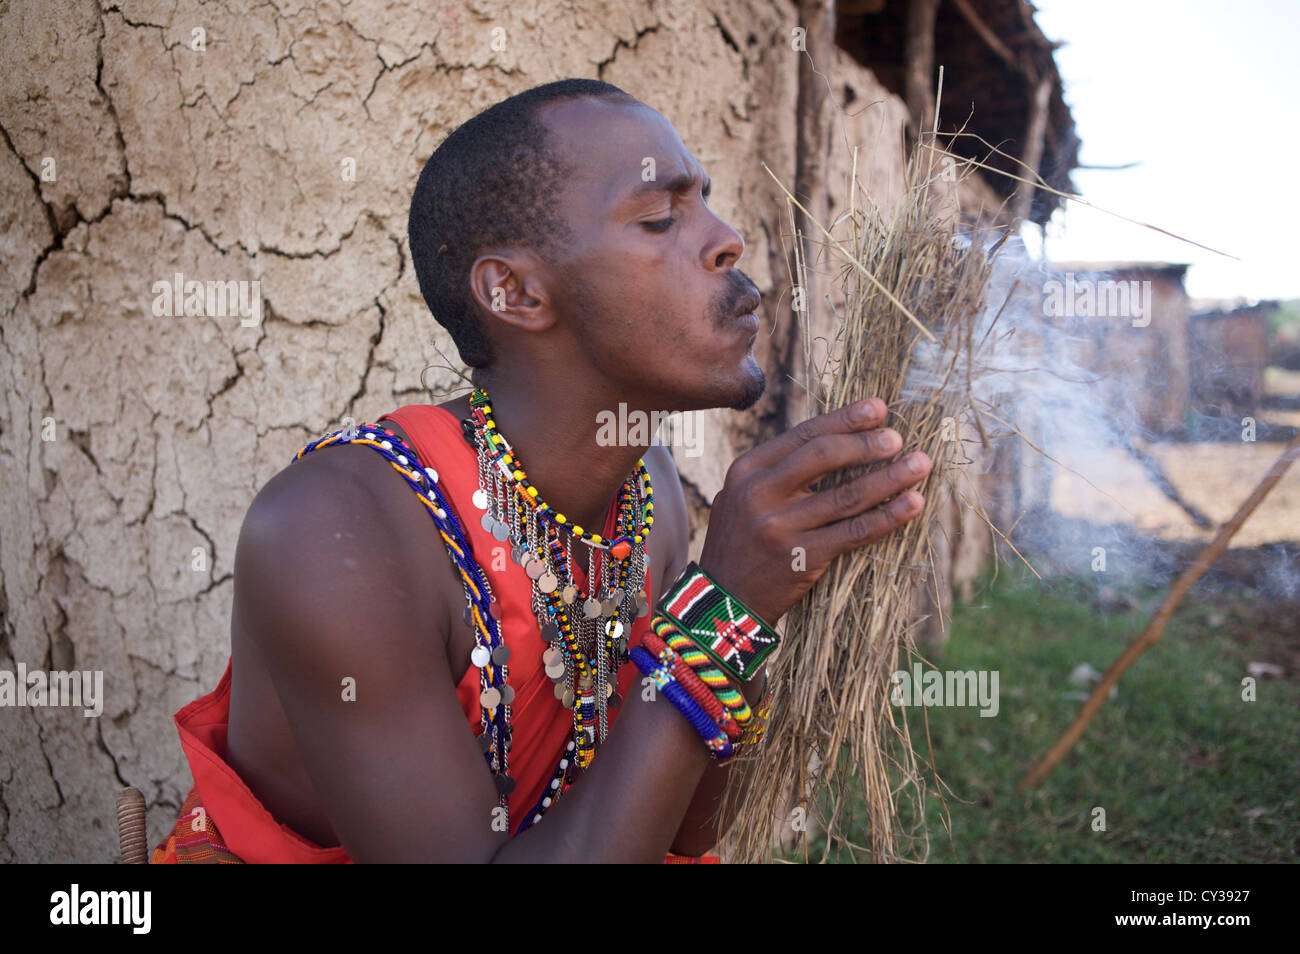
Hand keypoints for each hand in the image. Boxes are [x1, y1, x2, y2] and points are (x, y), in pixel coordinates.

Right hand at [696, 399, 931, 629]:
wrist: (723, 601)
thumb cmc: (743, 542)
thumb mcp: (743, 496)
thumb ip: (780, 469)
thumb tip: (841, 437)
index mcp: (747, 470)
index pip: (804, 435)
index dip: (845, 419)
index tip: (879, 408)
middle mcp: (760, 493)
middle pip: (825, 457)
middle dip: (867, 444)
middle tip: (899, 439)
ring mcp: (780, 527)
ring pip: (846, 495)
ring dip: (890, 478)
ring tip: (920, 466)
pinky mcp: (801, 558)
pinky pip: (854, 533)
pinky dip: (888, 517)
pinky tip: (912, 505)